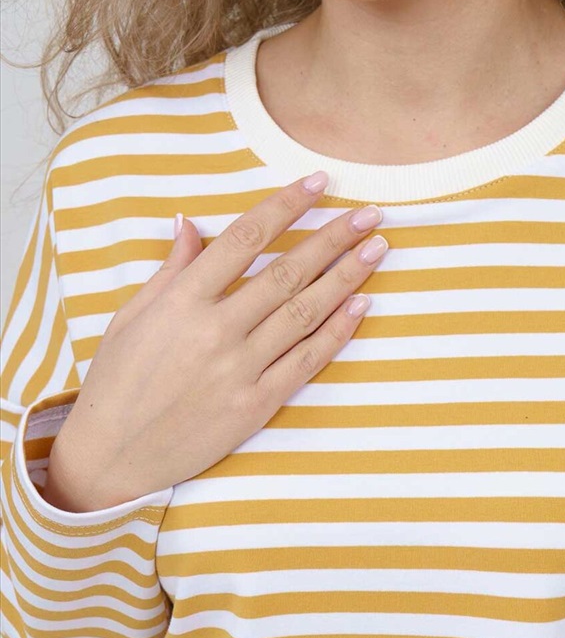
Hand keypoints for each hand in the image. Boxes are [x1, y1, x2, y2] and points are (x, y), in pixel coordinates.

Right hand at [43, 172, 387, 511]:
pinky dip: (337, 331)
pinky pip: (306, 361)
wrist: (113, 454)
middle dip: (333, 238)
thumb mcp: (132, 316)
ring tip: (377, 249)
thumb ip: (171, 270)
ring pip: (305, 312)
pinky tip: (362, 304)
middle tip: (368, 214)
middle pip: (287, 273)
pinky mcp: (256, 405)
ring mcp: (239, 370)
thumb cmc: (118, 381)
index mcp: (182, 301)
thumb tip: (190, 222)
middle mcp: (215, 331)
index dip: (286, 207)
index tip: (318, 183)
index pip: (244, 238)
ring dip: (346, 277)